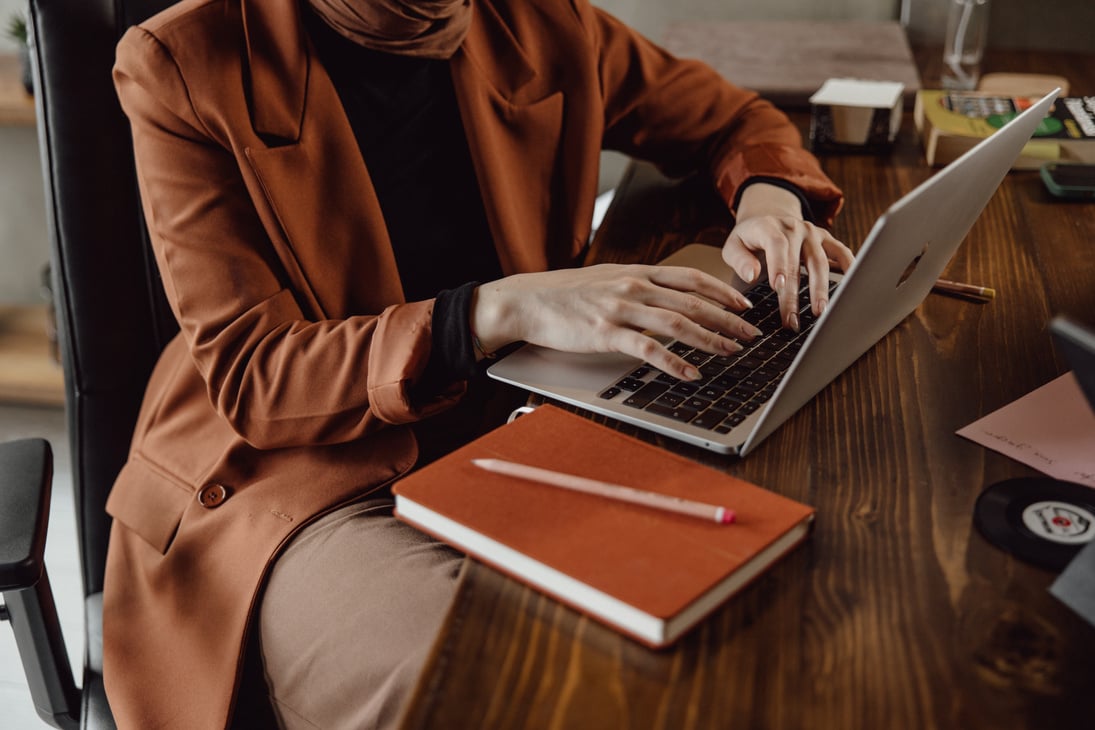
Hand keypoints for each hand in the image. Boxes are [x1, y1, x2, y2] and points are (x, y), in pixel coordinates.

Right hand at [470, 264, 761, 380]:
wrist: (527, 301)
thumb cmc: (563, 295)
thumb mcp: (606, 280)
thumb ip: (636, 286)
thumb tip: (663, 297)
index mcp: (636, 273)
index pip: (690, 278)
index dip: (722, 291)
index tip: (745, 304)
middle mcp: (633, 287)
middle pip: (693, 302)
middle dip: (728, 318)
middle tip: (751, 334)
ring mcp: (621, 309)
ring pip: (678, 323)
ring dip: (710, 338)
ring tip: (732, 351)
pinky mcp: (607, 333)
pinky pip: (648, 349)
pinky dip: (674, 362)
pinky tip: (691, 373)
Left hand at [721, 183, 853, 329]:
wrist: (768, 216)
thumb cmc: (749, 238)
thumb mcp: (733, 244)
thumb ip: (739, 259)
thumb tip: (751, 275)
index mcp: (769, 227)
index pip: (776, 245)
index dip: (778, 265)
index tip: (777, 287)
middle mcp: (794, 228)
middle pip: (797, 263)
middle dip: (795, 295)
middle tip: (792, 321)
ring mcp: (813, 233)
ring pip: (820, 262)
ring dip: (821, 289)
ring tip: (820, 313)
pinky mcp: (826, 239)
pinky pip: (841, 252)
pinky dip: (850, 267)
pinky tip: (852, 286)